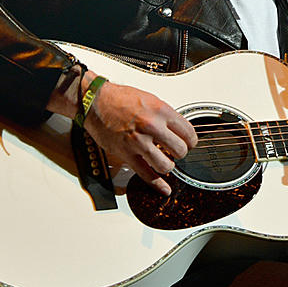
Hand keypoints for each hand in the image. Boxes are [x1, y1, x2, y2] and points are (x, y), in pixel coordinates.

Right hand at [83, 79, 197, 195]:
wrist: (96, 102)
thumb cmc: (120, 98)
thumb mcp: (151, 99)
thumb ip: (165, 116)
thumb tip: (177, 129)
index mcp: (161, 111)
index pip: (188, 132)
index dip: (191, 140)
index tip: (189, 143)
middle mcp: (152, 126)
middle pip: (180, 150)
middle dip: (180, 152)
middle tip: (176, 151)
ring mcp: (139, 142)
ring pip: (166, 165)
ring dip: (168, 165)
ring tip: (165, 161)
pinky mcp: (126, 154)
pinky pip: (146, 174)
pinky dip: (157, 184)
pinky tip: (164, 188)